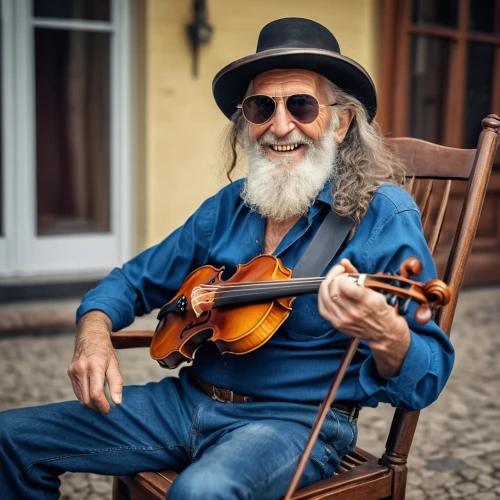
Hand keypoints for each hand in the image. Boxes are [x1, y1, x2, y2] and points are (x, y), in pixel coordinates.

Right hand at [67, 311, 122, 412]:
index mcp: (95, 366)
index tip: (109, 410)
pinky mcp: (70, 372)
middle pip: (87, 398)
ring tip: (101, 404)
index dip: (102, 405)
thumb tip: (117, 402)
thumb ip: (116, 383)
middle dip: (96, 407)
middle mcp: (81, 369)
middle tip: (105, 410)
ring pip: (80, 397)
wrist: (90, 336)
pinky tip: (93, 396)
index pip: (96, 393)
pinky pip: (77, 391)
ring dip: (90, 404)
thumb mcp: (115, 364)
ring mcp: (73, 371)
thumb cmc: (105, 351)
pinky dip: (85, 397)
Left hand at [318, 258, 410, 378]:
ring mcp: (344, 319)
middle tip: (339, 274)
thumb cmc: (381, 309)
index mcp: (367, 301)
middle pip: (333, 289)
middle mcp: (354, 312)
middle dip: (334, 277)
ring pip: (325, 297)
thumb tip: (344, 262)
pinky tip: (327, 292)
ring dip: (327, 285)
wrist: (384, 331)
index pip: (344, 284)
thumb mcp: (375, 288)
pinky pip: (322, 307)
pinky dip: (323, 296)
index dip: (342, 275)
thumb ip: (357, 273)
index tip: (346, 273)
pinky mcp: (337, 324)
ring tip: (333, 281)